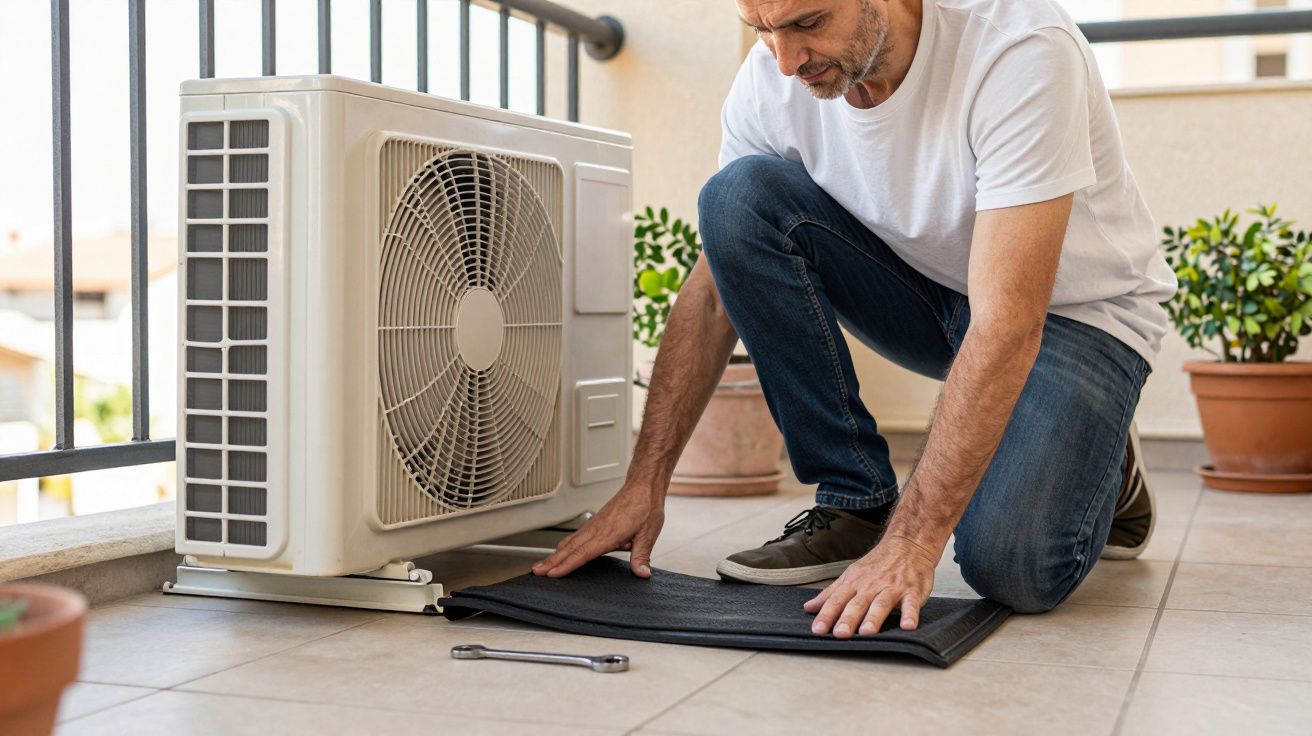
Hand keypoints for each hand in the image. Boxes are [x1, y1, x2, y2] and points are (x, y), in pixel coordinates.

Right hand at [532, 483, 665, 578]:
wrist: (642, 486)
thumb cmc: (645, 507)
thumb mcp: (649, 533)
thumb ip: (642, 555)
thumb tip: (642, 573)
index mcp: (609, 534)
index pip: (584, 553)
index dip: (568, 565)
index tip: (553, 574)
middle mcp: (597, 529)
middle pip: (570, 549)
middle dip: (552, 561)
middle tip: (537, 572)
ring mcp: (594, 525)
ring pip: (569, 542)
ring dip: (554, 554)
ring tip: (541, 565)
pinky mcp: (595, 522)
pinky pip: (575, 536)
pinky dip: (563, 545)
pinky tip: (559, 550)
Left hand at [803, 534, 938, 637]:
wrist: (907, 544)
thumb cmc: (878, 564)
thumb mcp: (851, 575)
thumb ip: (831, 594)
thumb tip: (809, 607)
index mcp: (855, 583)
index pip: (837, 600)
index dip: (826, 615)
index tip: (817, 630)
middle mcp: (871, 586)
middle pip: (857, 604)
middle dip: (848, 619)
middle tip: (840, 634)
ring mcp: (892, 588)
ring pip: (881, 604)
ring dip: (873, 618)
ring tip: (866, 632)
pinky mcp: (912, 591)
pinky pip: (911, 604)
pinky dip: (910, 614)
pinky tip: (907, 625)